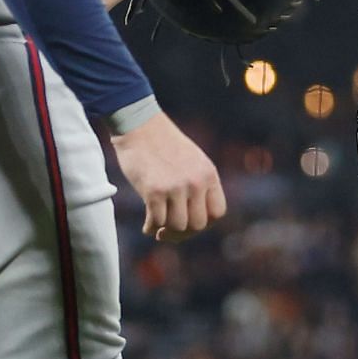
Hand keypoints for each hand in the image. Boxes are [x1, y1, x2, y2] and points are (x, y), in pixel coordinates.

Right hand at [111, 112, 226, 242]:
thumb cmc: (163, 144)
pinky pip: (156, 222)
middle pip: (198, 225)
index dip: (204, 223)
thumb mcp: (193, 160)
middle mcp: (196, 182)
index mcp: (208, 174)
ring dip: (166, 231)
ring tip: (158, 228)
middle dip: (184, 233)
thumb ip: (199, 184)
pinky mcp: (154, 191)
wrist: (139, 126)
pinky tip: (147, 225)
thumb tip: (196, 220)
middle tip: (171, 231)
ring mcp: (175, 187)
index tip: (190, 223)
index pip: (217, 212)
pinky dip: (150, 228)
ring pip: (177, 227)